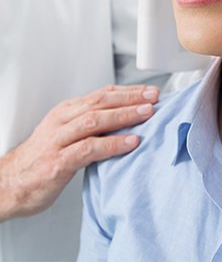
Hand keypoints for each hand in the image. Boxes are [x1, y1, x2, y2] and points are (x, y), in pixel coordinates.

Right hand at [0, 84, 159, 220]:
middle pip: (101, 102)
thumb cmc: (42, 159)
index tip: (150, 91)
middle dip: (131, 97)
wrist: (8, 184)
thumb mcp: (66, 133)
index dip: (128, 91)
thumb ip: (91, 124)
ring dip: (124, 115)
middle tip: (154, 97)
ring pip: (96, 120)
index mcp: (67, 111)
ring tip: (147, 114)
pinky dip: (113, 144)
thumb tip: (126, 116)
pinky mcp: (57, 162)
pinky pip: (89, 149)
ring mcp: (59, 140)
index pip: (102, 94)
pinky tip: (131, 142)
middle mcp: (63, 121)